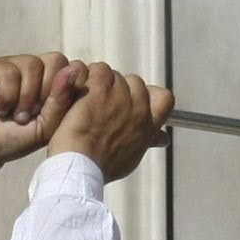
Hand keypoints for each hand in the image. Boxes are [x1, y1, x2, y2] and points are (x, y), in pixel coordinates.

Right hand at [0, 54, 86, 173]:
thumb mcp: (47, 126)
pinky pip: (9, 71)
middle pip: (56, 61)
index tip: (48, 114)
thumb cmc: (14, 137)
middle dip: (45, 94)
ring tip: (14, 115)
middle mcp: (34, 69)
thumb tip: (74, 69)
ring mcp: (12, 65)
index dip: (64, 91)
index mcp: (52, 81)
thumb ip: (63, 100)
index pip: (72, 69)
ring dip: (25, 98)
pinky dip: (6, 95)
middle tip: (29, 115)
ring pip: (33, 65)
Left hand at [47, 65, 173, 181]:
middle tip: (97, 103)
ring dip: (97, 82)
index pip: (164, 99)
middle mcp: (138, 110)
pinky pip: (96, 71)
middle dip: (115, 87)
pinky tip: (75, 93)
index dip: (150, 93)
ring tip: (83, 101)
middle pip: (132, 81)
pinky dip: (84, 78)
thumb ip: (147, 141)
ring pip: (112, 74)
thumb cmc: (99, 166)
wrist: (80, 168)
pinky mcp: (100, 91)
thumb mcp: (131, 158)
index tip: (135, 99)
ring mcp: (120, 99)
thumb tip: (163, 139)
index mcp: (147, 127)